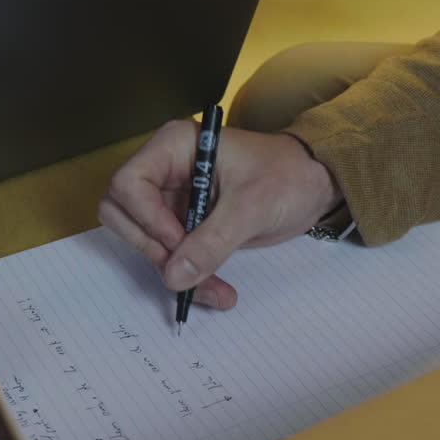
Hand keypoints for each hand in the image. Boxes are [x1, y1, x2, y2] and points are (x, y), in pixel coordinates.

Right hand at [99, 121, 340, 308]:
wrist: (314, 184)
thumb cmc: (288, 175)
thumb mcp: (253, 206)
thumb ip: (212, 241)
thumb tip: (174, 276)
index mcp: (174, 147)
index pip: (129, 183)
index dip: (147, 218)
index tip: (178, 241)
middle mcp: (165, 171)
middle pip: (124, 215)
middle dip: (153, 248)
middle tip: (187, 269)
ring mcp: (173, 199)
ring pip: (146, 243)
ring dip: (174, 272)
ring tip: (216, 292)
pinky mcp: (185, 225)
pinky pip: (171, 257)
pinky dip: (190, 278)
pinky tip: (218, 292)